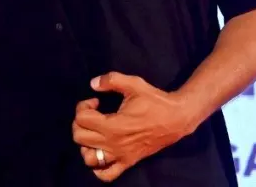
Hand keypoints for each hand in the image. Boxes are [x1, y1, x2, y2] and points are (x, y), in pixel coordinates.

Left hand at [72, 73, 193, 181]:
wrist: (176, 119)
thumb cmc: (155, 101)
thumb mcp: (134, 84)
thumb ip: (111, 80)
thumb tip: (93, 83)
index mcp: (113, 125)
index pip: (82, 119)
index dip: (84, 106)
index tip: (96, 101)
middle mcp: (113, 144)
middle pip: (79, 137)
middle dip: (80, 123)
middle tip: (92, 114)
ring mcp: (120, 156)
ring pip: (89, 158)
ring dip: (86, 145)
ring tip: (94, 133)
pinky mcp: (128, 162)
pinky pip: (106, 174)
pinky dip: (98, 168)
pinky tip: (101, 154)